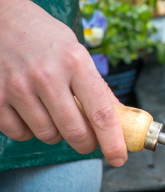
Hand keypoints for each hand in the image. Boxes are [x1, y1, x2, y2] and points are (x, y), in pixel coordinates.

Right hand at [0, 0, 126, 166]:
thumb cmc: (42, 35)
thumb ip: (95, 85)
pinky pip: (19, 133)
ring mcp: (18, 87)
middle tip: (87, 141)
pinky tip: (29, 111)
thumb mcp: (75, 51)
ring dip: (55, 133)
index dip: (113, 140)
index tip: (119, 157)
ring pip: (47, 135)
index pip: (101, 112)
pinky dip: (27, 130)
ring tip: (52, 112)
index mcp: (75, 61)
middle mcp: (47, 75)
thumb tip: (119, 115)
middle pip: (75, 131)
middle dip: (86, 143)